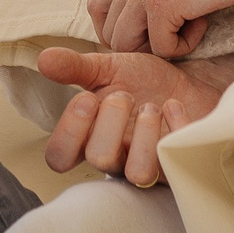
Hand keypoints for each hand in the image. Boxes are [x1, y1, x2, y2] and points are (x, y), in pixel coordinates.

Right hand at [37, 47, 233, 186]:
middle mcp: (116, 159)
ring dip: (144, 133)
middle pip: (99, 159)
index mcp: (90, 138)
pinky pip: (175, 160)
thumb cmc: (144, 82)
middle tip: (125, 95)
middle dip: (112, 120)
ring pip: (138, 173)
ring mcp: (149, 167)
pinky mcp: (179, 165)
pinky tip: (173, 106)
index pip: (59, 157)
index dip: (69, 131)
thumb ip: (75, 67)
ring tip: (152, 106)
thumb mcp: (107, 69)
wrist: (190, 83)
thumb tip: (44, 59)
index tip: (88, 99)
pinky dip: (175, 126)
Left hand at [86, 0, 233, 57]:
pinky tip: (203, 23)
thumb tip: (152, 18)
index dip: (120, 29)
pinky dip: (183, 47)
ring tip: (189, 28)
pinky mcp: (163, 3)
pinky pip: (160, 48)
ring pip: (126, 44)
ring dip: (159, 48)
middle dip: (140, 45)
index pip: (97, 8)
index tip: (153, 32)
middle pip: (109, 33)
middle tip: (174, 34)